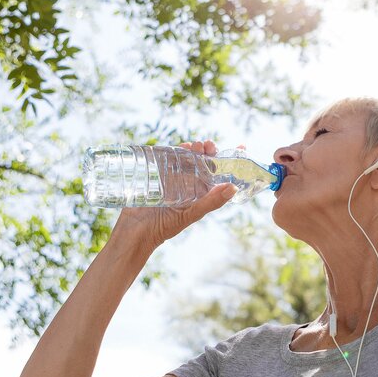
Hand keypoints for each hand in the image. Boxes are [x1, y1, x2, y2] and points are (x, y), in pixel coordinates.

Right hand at [111, 140, 236, 253]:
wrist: (136, 231)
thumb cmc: (166, 226)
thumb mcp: (192, 213)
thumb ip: (211, 201)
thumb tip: (233, 187)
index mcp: (202, 194)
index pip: (220, 175)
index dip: (230, 161)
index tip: (241, 147)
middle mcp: (190, 185)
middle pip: (204, 162)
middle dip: (209, 151)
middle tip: (208, 145)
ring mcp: (174, 179)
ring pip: (187, 158)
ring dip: (193, 149)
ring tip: (195, 145)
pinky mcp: (158, 176)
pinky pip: (169, 159)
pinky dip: (175, 150)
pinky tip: (180, 147)